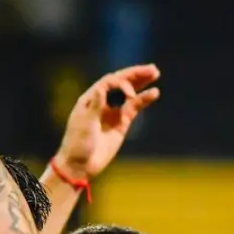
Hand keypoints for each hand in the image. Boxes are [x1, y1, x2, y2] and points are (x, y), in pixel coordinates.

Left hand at [53, 64, 161, 181]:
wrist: (80, 165)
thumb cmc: (77, 144)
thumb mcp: (84, 124)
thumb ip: (95, 106)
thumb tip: (102, 87)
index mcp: (90, 98)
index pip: (108, 82)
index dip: (121, 82)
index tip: (130, 92)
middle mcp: (102, 102)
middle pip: (121, 83)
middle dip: (136, 75)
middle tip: (152, 69)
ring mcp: (113, 112)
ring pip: (129, 93)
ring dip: (141, 83)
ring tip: (155, 73)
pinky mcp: (122, 123)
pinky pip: (134, 108)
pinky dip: (143, 100)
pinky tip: (154, 93)